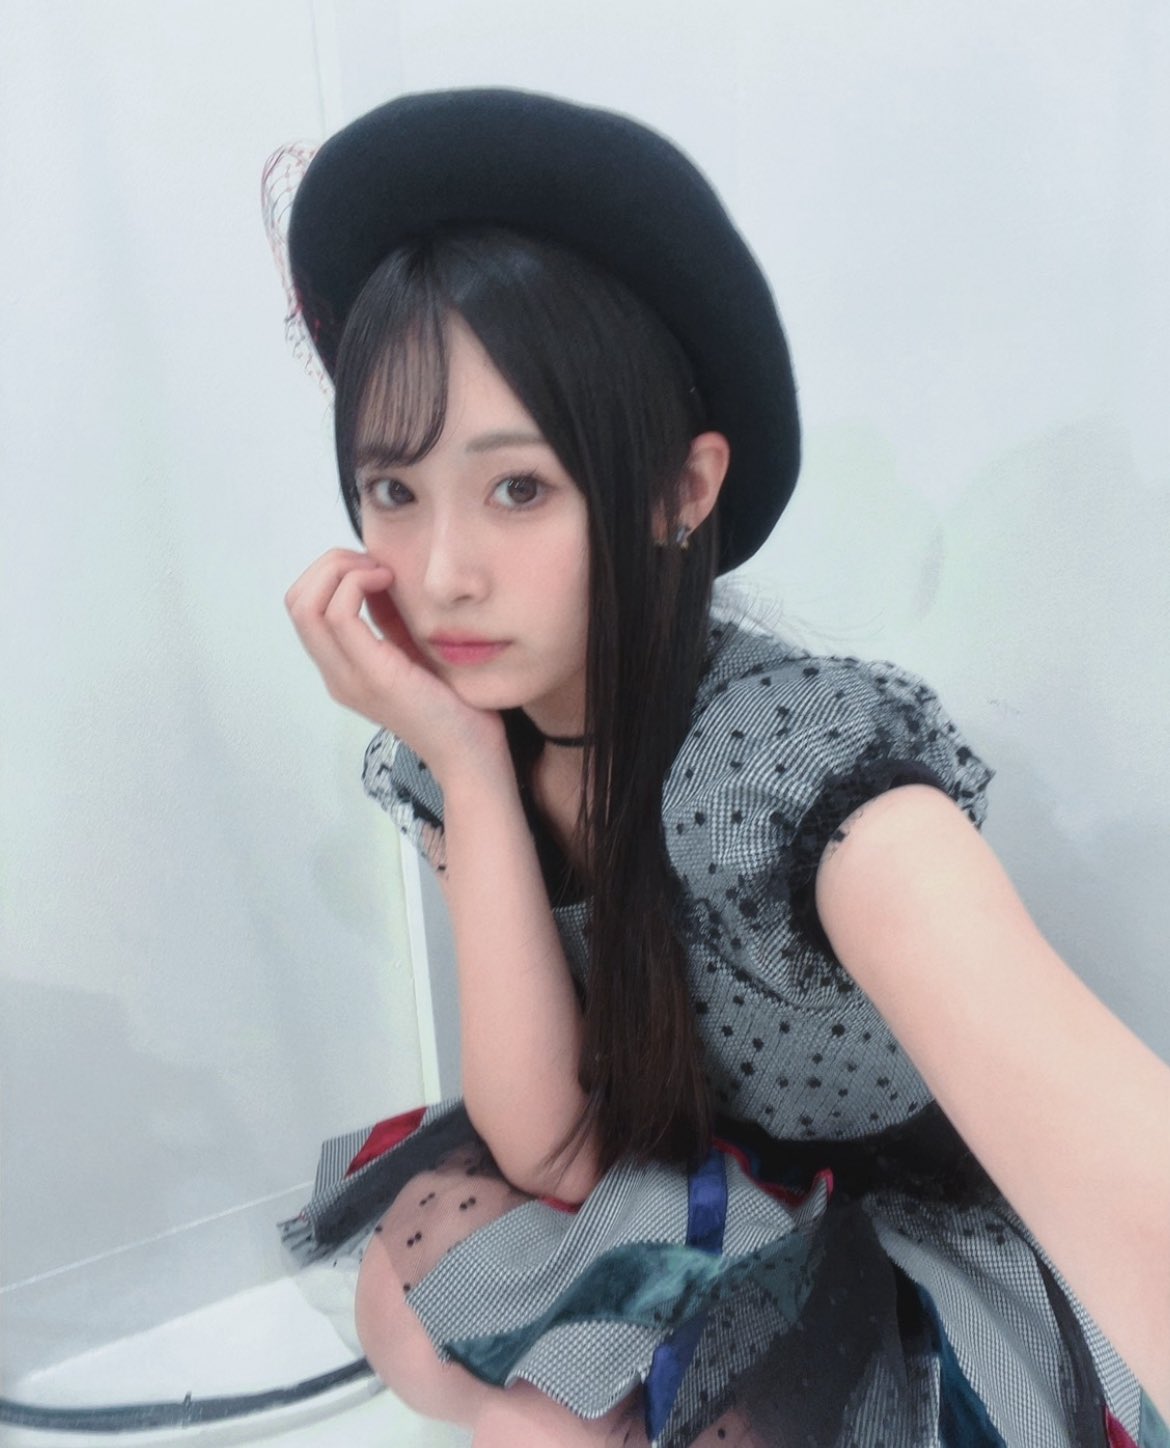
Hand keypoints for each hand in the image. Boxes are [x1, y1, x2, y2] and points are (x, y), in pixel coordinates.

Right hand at [284, 549, 507, 783]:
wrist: (472, 755)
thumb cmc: (455, 705)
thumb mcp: (414, 649)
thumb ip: (390, 619)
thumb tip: (381, 573)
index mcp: (342, 670)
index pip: (304, 608)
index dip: (330, 573)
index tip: (374, 566)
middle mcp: (336, 676)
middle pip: (296, 601)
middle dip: (329, 565)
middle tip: (374, 562)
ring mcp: (349, 678)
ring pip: (307, 604)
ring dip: (341, 570)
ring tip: (381, 570)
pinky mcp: (375, 676)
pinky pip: (340, 615)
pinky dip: (357, 583)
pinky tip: (389, 580)